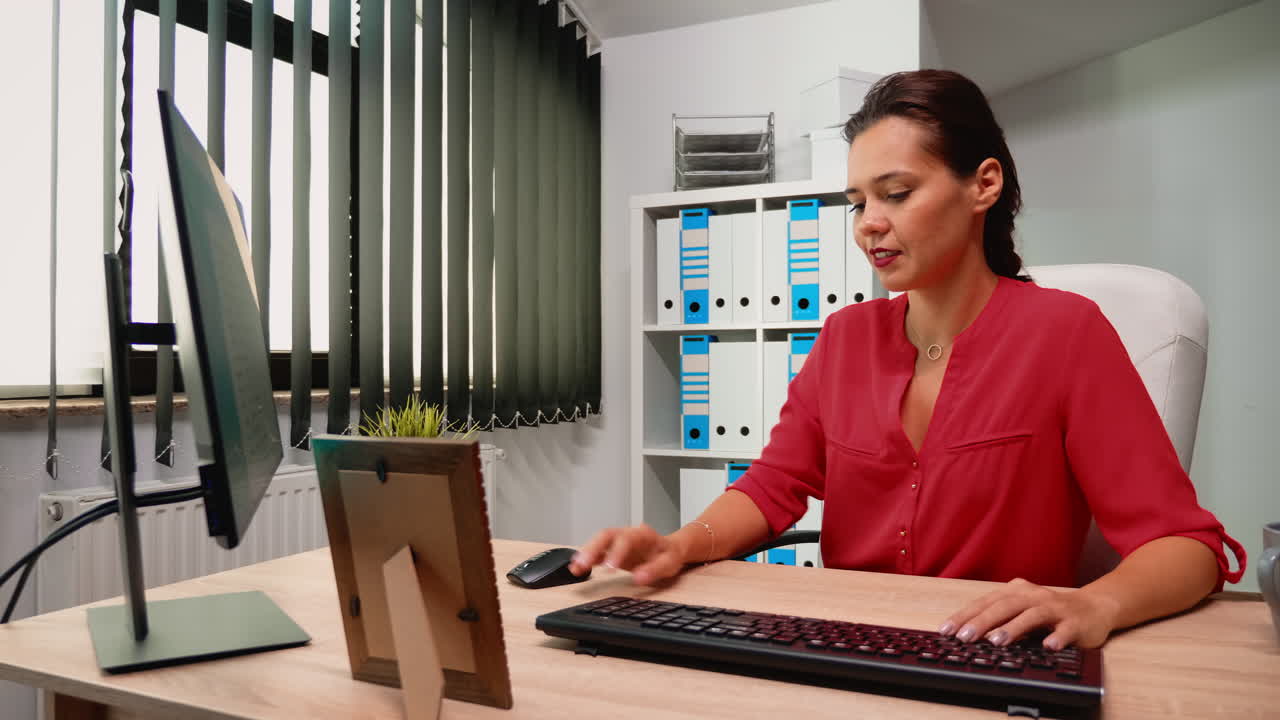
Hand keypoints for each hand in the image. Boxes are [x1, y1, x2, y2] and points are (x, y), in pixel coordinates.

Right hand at [568, 525, 688, 585]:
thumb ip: (655, 569)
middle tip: (584, 563)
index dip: (616, 552)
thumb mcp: (670, 563)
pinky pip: (597, 552)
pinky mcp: (612, 551)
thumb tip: (639, 578)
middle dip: (593, 548)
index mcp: (642, 534)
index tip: (610, 567)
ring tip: (575, 566)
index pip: (626, 539)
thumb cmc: (670, 554)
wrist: (670, 549)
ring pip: (598, 542)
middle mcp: (627, 534)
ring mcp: (618, 542)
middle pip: (606, 535)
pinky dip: (587, 559)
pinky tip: (577, 568)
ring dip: (586, 553)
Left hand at [939, 578, 1119, 649]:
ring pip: (1032, 615)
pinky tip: (1048, 646)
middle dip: (982, 622)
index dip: (964, 616)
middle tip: (965, 637)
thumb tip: (967, 635)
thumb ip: (999, 620)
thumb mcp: (1021, 612)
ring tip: (997, 641)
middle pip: (1004, 606)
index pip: (985, 602)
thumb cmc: (1050, 611)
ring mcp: (1055, 608)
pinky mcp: (1076, 622)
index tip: (946, 630)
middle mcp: (1034, 596)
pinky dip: (1057, 637)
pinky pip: (1066, 630)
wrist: (1094, 608)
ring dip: (1014, 628)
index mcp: (1016, 592)